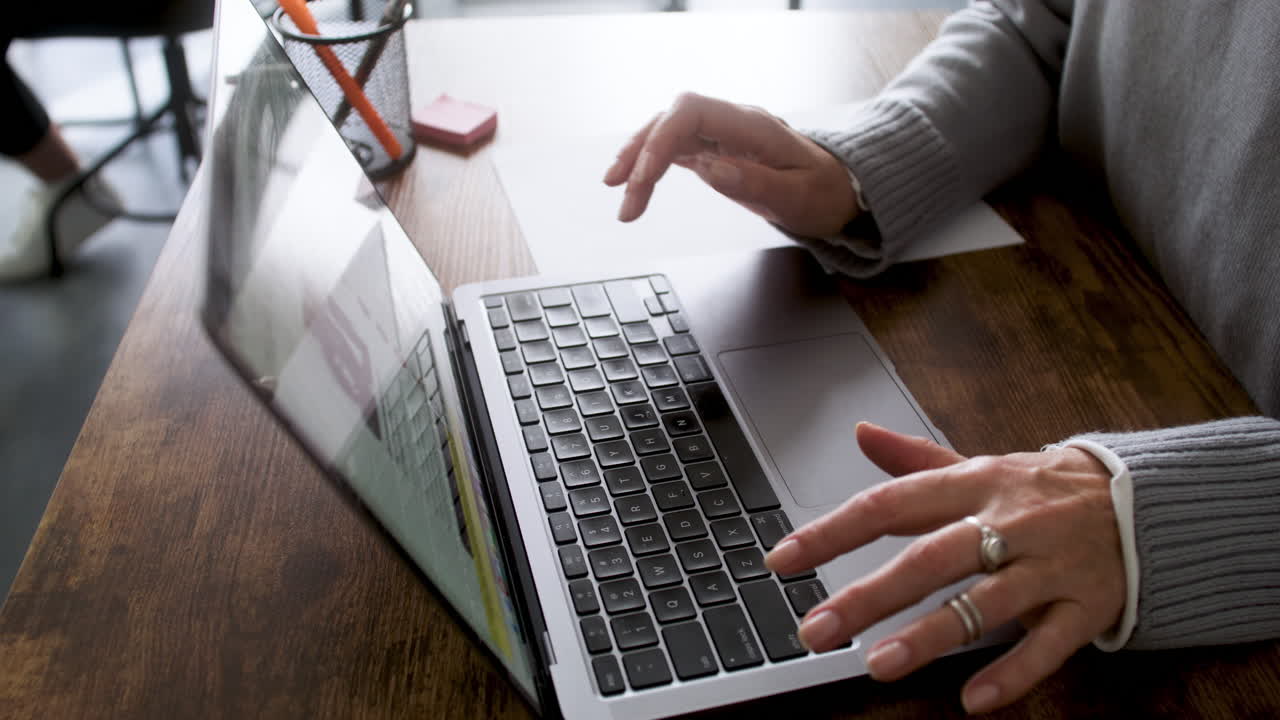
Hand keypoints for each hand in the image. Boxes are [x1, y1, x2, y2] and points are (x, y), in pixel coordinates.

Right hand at [603, 92, 859, 237]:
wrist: (838, 191)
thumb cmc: (823, 193)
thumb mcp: (798, 197)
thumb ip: (756, 183)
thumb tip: (710, 169)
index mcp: (753, 126)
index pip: (691, 112)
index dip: (660, 138)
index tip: (644, 176)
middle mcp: (732, 123)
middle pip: (671, 120)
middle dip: (641, 153)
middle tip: (624, 195)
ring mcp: (721, 134)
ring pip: (667, 133)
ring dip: (639, 160)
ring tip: (620, 194)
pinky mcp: (714, 150)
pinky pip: (674, 148)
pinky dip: (650, 165)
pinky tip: (633, 182)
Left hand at [765, 422, 1123, 713]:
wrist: (1144, 501)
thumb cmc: (1043, 490)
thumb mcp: (981, 467)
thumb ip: (918, 461)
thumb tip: (861, 433)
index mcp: (974, 484)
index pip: (890, 505)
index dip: (833, 532)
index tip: (783, 559)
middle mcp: (1008, 522)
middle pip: (930, 559)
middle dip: (869, 596)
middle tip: (817, 629)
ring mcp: (1049, 565)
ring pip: (984, 603)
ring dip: (930, 635)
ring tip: (879, 665)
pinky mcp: (1086, 605)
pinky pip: (1048, 644)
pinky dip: (1012, 673)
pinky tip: (973, 700)